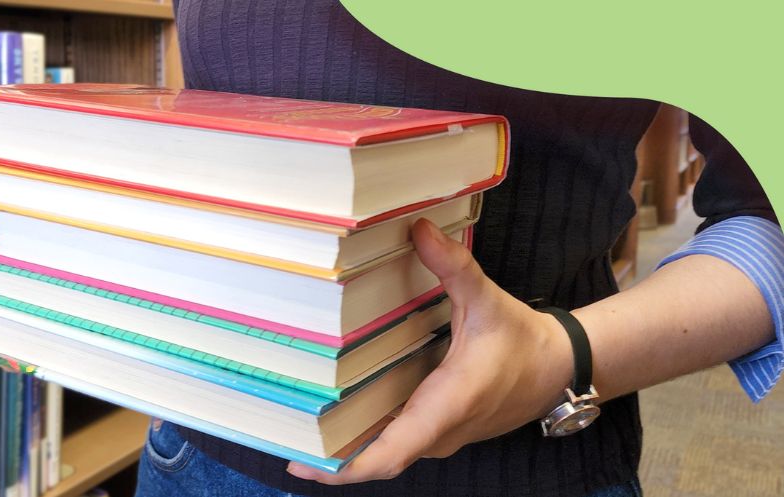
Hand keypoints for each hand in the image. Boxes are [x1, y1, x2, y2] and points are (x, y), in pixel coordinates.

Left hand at [287, 219, 574, 484]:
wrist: (557, 369)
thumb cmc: (521, 339)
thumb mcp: (487, 300)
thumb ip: (453, 267)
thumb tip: (419, 229)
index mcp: (447, 405)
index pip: (393, 452)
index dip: (349, 465)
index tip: (308, 462)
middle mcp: (438, 431)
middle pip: (377, 460)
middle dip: (330, 459)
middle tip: (280, 438)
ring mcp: (438, 436)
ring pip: (385, 453)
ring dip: (344, 449)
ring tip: (295, 429)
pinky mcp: (438, 431)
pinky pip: (395, 443)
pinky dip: (364, 438)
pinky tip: (334, 419)